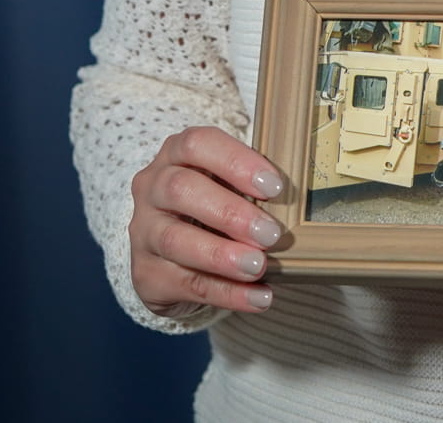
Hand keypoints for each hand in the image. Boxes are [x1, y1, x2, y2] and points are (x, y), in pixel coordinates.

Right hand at [128, 125, 284, 317]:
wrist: (172, 254)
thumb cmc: (214, 205)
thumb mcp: (229, 186)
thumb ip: (254, 187)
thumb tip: (299, 202)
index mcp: (175, 155)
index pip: (197, 144)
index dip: (236, 162)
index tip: (275, 187)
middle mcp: (152, 188)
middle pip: (181, 189)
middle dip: (230, 213)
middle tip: (271, 234)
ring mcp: (143, 232)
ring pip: (176, 240)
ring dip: (222, 255)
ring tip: (260, 266)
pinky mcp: (146, 274)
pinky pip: (186, 283)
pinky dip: (227, 292)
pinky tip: (259, 297)